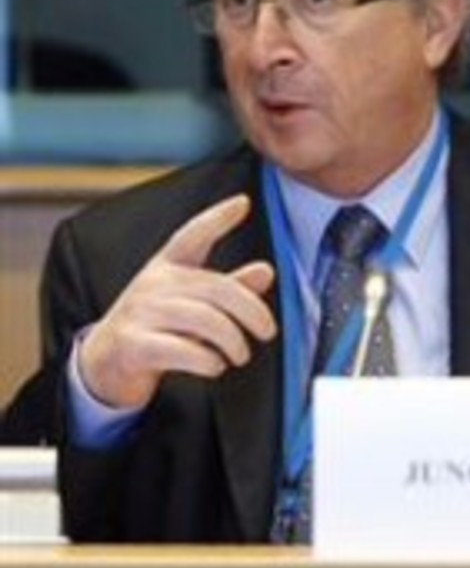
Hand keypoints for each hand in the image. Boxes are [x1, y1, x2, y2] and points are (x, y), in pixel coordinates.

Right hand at [78, 194, 275, 408]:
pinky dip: (207, 360)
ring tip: (240, 354)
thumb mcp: (192, 304)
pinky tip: (215, 365)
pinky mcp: (134, 344)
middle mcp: (154, 283)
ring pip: (205, 320)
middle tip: (267, 331)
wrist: (104, 363)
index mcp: (168, 267)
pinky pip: (182, 349)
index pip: (193, 235)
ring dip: (233, 341)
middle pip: (217, 288)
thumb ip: (229, 289)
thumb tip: (266, 271)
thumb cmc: (157, 326)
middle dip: (252, 311)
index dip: (217, 217)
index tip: (243, 202)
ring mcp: (141, 312)